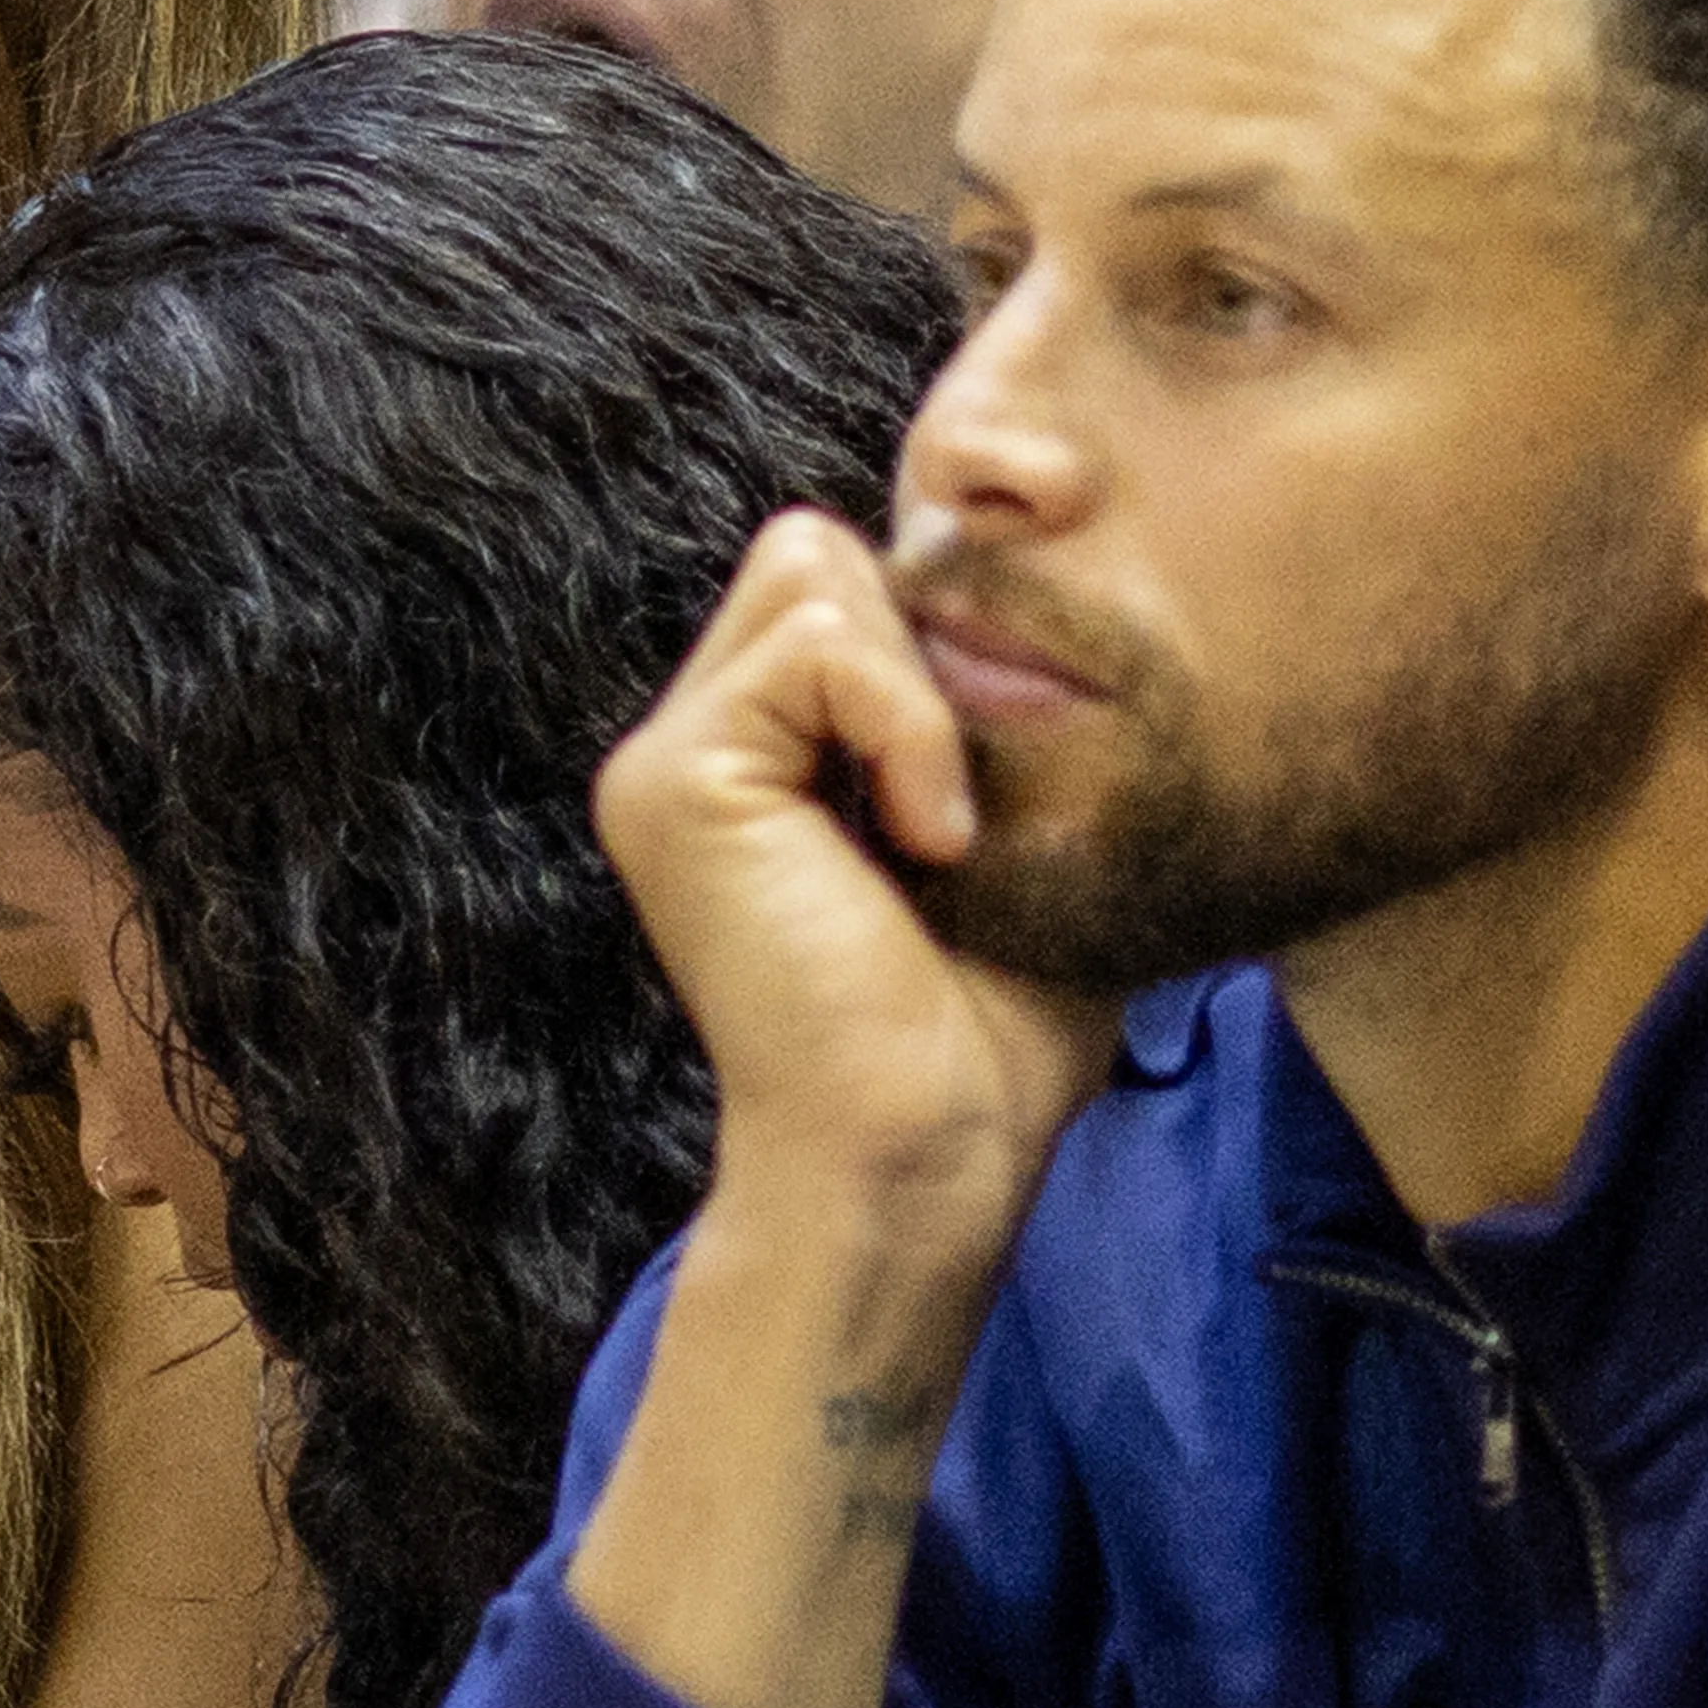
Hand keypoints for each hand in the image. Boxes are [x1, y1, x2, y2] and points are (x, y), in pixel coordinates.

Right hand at [592, 511, 1117, 1238]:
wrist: (922, 1156)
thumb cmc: (984, 1036)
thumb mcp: (1006, 840)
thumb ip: (985, 721)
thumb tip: (1042, 616)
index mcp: (750, 764)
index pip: (838, 585)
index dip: (935, 646)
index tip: (984, 792)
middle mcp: (689, 752)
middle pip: (815, 551)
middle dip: (921, 644)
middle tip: (963, 798)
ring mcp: (665, 765)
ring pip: (812, 566)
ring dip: (918, 687)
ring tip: (946, 827)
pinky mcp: (675, 782)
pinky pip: (819, 641)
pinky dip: (906, 722)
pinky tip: (930, 839)